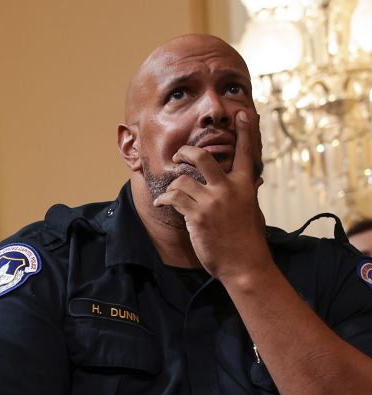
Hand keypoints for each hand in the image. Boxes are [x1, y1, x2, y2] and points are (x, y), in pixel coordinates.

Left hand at [153, 111, 273, 282]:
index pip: (247, 151)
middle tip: (179, 156)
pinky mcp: (197, 216)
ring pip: (182, 180)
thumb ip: (247, 192)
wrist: (244, 264)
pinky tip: (161, 203)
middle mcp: (229, 188)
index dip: (246, 130)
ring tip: (170, 195)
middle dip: (185, 153)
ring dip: (172, 186)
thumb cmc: (247, 240)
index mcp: (246, 184)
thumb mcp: (252, 210)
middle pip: (202, 157)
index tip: (244, 112)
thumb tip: (252, 182)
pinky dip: (164, 199)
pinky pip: (173, 198)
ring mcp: (213, 201)